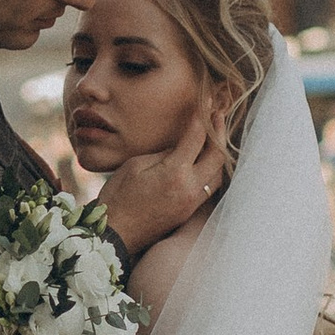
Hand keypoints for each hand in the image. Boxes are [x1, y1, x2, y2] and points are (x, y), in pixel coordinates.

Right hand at [95, 101, 231, 262]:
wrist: (114, 233)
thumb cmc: (118, 197)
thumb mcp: (136, 165)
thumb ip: (163, 153)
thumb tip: (180, 147)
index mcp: (175, 172)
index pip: (197, 137)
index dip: (203, 116)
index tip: (208, 101)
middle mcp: (190, 188)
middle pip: (217, 156)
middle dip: (219, 132)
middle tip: (218, 116)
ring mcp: (191, 203)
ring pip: (218, 174)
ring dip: (219, 154)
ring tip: (215, 137)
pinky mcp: (188, 212)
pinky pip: (210, 188)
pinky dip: (212, 171)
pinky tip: (206, 162)